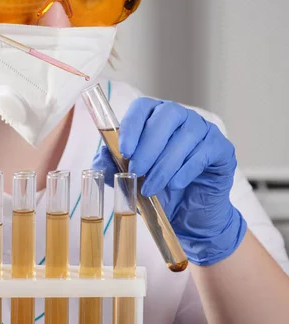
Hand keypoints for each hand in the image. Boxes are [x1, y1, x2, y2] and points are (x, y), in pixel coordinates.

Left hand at [93, 98, 246, 265]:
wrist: (188, 216)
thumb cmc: (157, 189)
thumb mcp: (129, 179)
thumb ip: (113, 166)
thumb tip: (101, 158)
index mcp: (154, 116)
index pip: (142, 107)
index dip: (131, 125)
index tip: (123, 150)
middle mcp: (180, 117)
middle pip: (166, 115)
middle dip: (148, 145)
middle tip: (136, 170)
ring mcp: (203, 130)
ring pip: (186, 136)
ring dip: (164, 163)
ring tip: (151, 187)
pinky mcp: (221, 148)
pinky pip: (204, 153)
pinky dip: (185, 170)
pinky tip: (174, 185)